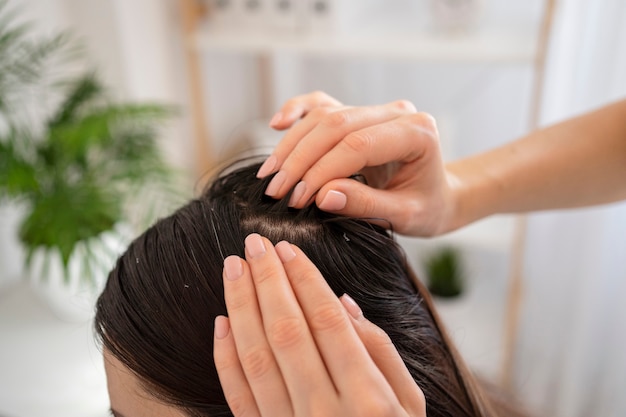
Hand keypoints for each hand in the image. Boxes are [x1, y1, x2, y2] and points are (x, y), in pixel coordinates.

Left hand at [213, 233, 425, 416]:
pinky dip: (226, 357)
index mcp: (368, 399)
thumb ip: (380, 351)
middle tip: (253, 243)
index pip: (327, 322)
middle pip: (287, 331)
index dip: (304, 280)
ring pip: (257, 358)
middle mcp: (326, 412)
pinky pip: (239, 396)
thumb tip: (342, 303)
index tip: (287, 248)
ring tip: (233, 269)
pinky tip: (222, 322)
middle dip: (268, 281)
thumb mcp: (410, 405)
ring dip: (241, 308)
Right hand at [256, 91, 457, 236]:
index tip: (298, 199)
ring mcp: (375, 109)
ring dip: (292, 145)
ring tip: (271, 176)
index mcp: (417, 132)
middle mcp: (395, 112)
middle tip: (277, 191)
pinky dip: (297, 111)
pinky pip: (322, 105)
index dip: (322, 171)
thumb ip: (366, 205)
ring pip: (323, 116)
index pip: (357, 145)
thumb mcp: (405, 216)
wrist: (438, 195)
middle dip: (301, 159)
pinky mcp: (357, 114)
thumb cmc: (427, 207)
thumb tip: (323, 195)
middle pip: (335, 125)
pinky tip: (277, 124)